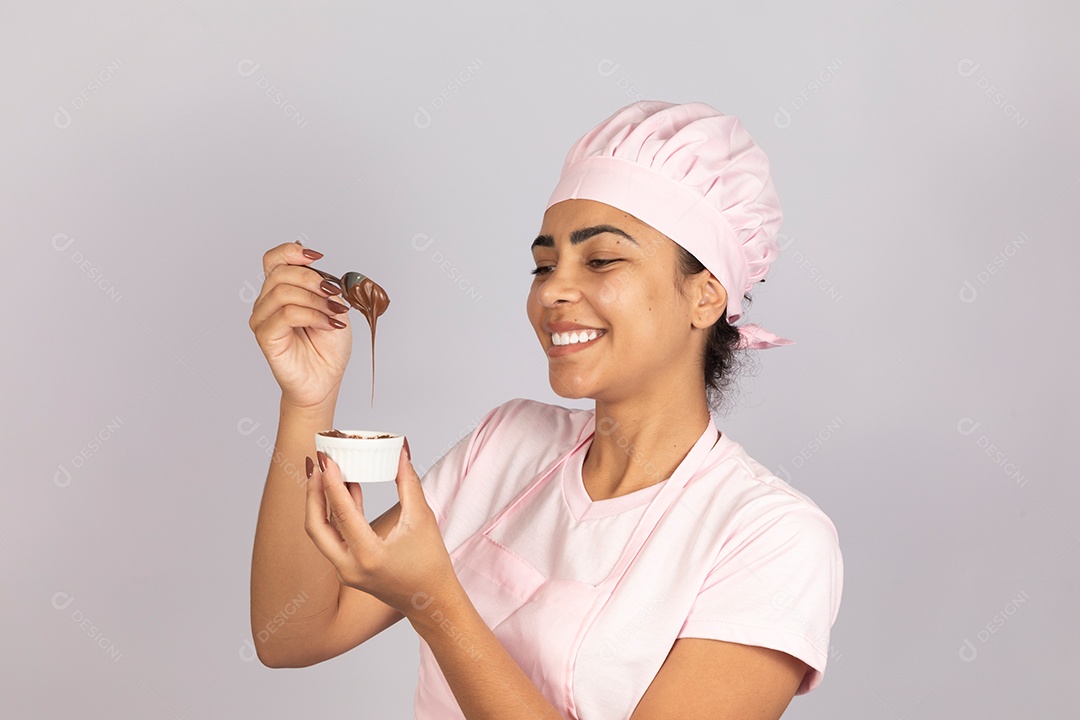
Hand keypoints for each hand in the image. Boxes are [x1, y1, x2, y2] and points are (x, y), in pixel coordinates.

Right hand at [248, 242, 352, 409]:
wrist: (326, 379)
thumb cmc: (328, 346)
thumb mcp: (334, 307)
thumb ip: (323, 286)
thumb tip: (317, 267)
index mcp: (281, 290)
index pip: (274, 259)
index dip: (292, 251)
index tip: (317, 257)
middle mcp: (267, 301)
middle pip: (281, 272)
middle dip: (312, 279)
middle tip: (334, 294)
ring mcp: (263, 318)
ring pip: (283, 292)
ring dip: (315, 300)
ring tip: (334, 315)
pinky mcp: (265, 336)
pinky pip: (286, 314)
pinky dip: (312, 315)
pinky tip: (328, 324)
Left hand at [304, 446, 458, 616]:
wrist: (431, 602)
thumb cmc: (431, 564)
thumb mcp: (422, 519)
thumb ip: (408, 483)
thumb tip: (400, 452)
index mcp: (368, 556)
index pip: (342, 513)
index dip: (332, 482)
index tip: (327, 458)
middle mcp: (350, 567)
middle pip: (316, 526)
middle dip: (314, 492)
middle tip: (317, 464)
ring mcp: (345, 572)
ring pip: (321, 533)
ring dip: (321, 503)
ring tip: (326, 473)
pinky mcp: (347, 570)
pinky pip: (333, 538)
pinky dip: (334, 515)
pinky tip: (344, 491)